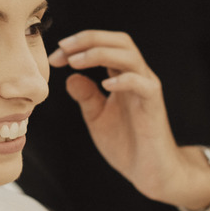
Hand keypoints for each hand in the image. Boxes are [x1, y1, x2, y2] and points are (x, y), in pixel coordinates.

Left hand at [50, 30, 205, 204]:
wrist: (150, 172)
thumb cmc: (126, 144)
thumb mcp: (97, 117)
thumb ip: (86, 96)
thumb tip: (70, 77)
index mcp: (122, 76)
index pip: (104, 46)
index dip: (79, 45)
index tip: (55, 57)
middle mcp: (137, 76)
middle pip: (120, 41)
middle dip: (89, 39)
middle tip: (63, 48)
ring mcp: (147, 88)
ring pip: (130, 56)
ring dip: (100, 53)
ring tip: (76, 62)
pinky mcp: (154, 105)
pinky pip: (143, 84)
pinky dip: (124, 80)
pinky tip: (105, 86)